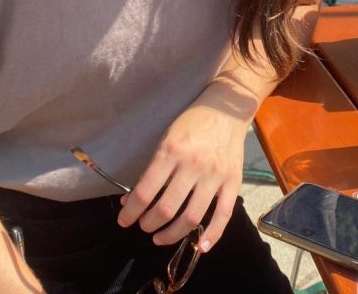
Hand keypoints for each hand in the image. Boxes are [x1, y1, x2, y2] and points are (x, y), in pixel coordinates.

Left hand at [117, 88, 246, 252]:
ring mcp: (215, 175)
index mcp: (172, 151)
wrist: (226, 109)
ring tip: (160, 236)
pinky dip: (212, 235)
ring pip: (192, 217)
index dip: (131, 211)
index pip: (146, 191)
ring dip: (172, 234)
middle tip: (143, 226)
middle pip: (167, 208)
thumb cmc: (192, 122)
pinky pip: (223, 215)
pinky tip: (201, 247)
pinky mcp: (233, 182)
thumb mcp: (166, 138)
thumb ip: (152, 170)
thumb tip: (131, 199)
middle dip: (148, 224)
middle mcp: (193, 165)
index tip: (124, 220)